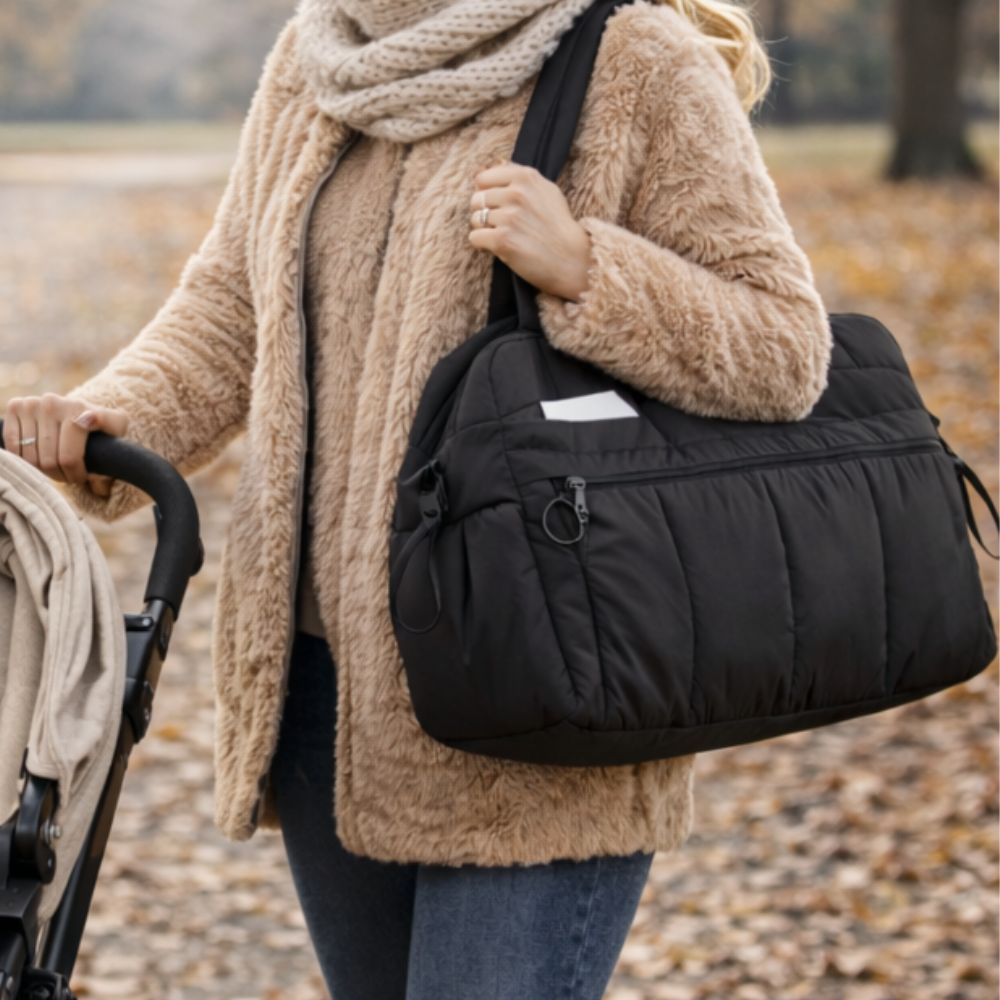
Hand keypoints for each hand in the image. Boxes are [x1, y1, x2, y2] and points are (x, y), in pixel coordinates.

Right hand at [2, 394, 129, 497]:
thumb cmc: (100, 427)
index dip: (75, 475)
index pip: (69, 457)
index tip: (82, 478)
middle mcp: (53, 402)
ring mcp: (32, 403)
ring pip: (30, 456)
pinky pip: (12, 445)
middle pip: (48, 459)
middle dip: (59, 475)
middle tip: (67, 476)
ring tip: (55, 469)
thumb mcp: (116, 428)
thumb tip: (93, 438)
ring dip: (41, 470)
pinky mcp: (16, 406)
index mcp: (78, 408)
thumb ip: (114, 436)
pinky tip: (37, 460)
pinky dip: (23, 459)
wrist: (77, 410)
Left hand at [469, 163, 592, 301]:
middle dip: (484, 213)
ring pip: (474, 219)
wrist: (571, 259)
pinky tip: (500, 247)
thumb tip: (495, 165)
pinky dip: (483, 245)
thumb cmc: (558, 227)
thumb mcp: (547, 191)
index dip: (486, 194)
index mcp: (526, 177)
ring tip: (505, 236)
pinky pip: (474, 238)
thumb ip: (521, 178)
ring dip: (484, 230)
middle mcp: (516, 194)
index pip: (483, 179)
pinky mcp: (502, 240)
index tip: (497, 206)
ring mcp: (509, 217)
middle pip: (476, 199)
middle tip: (501, 225)